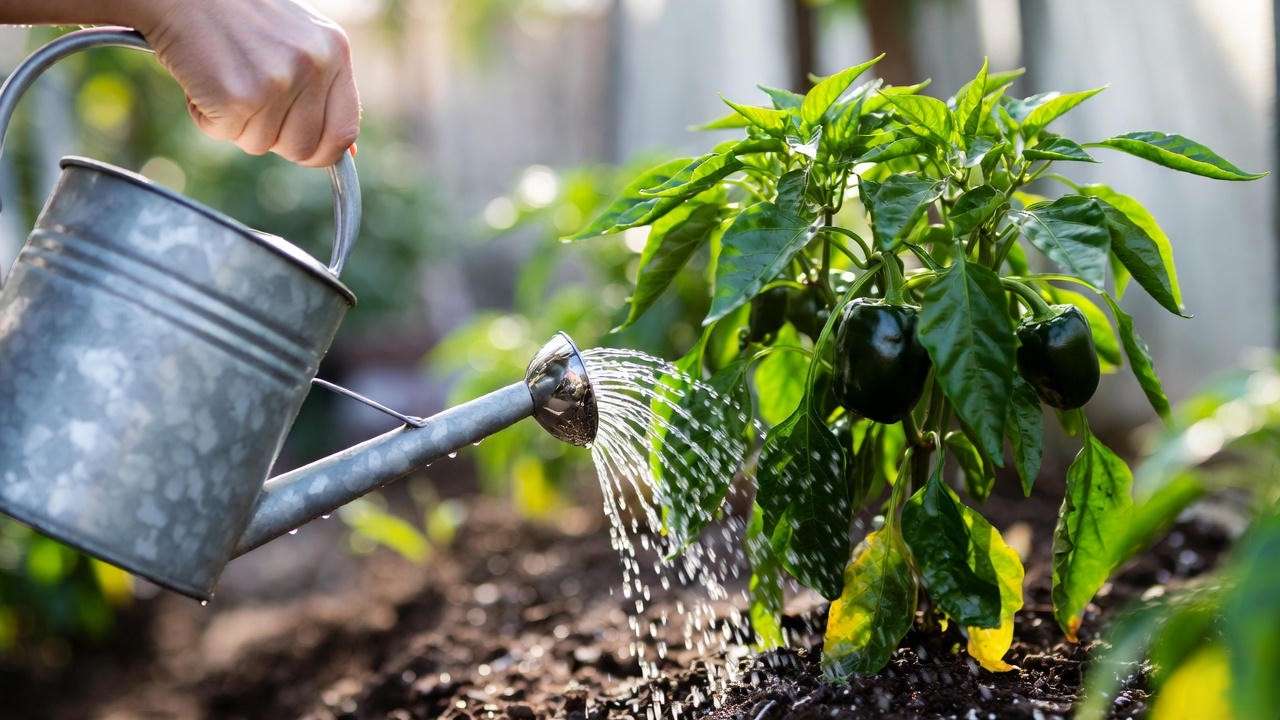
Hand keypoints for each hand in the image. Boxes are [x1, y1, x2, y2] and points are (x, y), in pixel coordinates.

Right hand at [124, 0, 359, 166]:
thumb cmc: (238, 15)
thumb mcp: (298, 41)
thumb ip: (323, 91)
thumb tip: (347, 152)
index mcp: (335, 51)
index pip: (344, 132)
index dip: (322, 152)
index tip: (302, 148)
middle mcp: (314, 66)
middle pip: (303, 148)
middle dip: (273, 137)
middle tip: (249, 102)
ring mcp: (278, 82)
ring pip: (261, 144)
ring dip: (237, 124)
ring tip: (225, 78)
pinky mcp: (239, 96)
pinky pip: (225, 134)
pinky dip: (207, 116)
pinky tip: (204, 79)